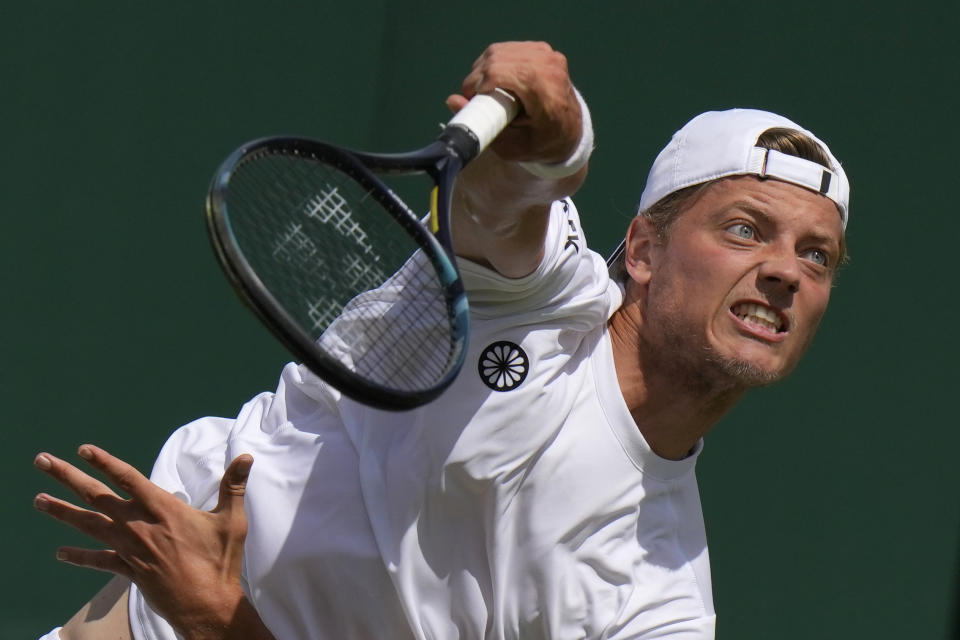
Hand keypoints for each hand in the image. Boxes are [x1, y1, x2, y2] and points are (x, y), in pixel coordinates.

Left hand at [34, 445, 270, 638]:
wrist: (207, 604)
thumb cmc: (221, 562)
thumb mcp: (232, 521)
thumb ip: (234, 486)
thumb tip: (246, 456)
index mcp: (164, 511)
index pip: (129, 479)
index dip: (106, 463)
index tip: (83, 449)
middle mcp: (140, 527)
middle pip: (97, 497)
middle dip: (68, 477)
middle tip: (42, 461)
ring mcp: (131, 549)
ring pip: (89, 525)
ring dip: (61, 511)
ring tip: (38, 499)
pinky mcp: (129, 570)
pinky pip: (99, 561)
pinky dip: (80, 556)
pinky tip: (60, 553)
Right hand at [446, 41, 581, 164]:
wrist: (569, 132)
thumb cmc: (539, 144)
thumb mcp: (510, 146)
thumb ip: (482, 127)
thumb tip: (451, 100)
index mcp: (546, 94)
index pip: (502, 71)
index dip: (479, 83)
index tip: (472, 100)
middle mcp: (550, 69)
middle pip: (496, 59)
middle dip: (477, 78)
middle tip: (473, 99)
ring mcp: (548, 56)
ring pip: (498, 51)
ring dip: (483, 70)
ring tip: (483, 92)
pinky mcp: (543, 50)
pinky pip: (506, 49)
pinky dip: (494, 63)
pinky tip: (494, 81)